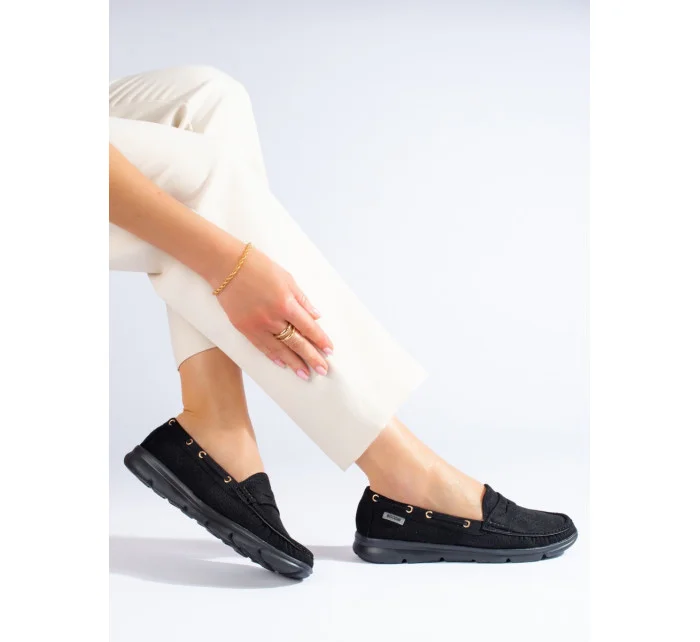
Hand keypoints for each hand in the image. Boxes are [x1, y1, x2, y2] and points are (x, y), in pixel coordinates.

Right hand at [214, 245, 333, 379]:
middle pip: (297, 343)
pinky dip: (273, 357)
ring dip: (294, 363)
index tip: (329, 351)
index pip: (308, 327)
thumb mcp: (287, 278)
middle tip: (323, 370)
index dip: (320, 340)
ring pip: (280, 350)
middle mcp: (273, 318)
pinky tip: (283, 364)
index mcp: (286, 303)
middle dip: (312, 357)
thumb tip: (315, 316)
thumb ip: (302, 299)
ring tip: (305, 374)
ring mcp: (257, 325)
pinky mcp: (244, 328)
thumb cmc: (258, 266)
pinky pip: (262, 347)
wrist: (226, 265)